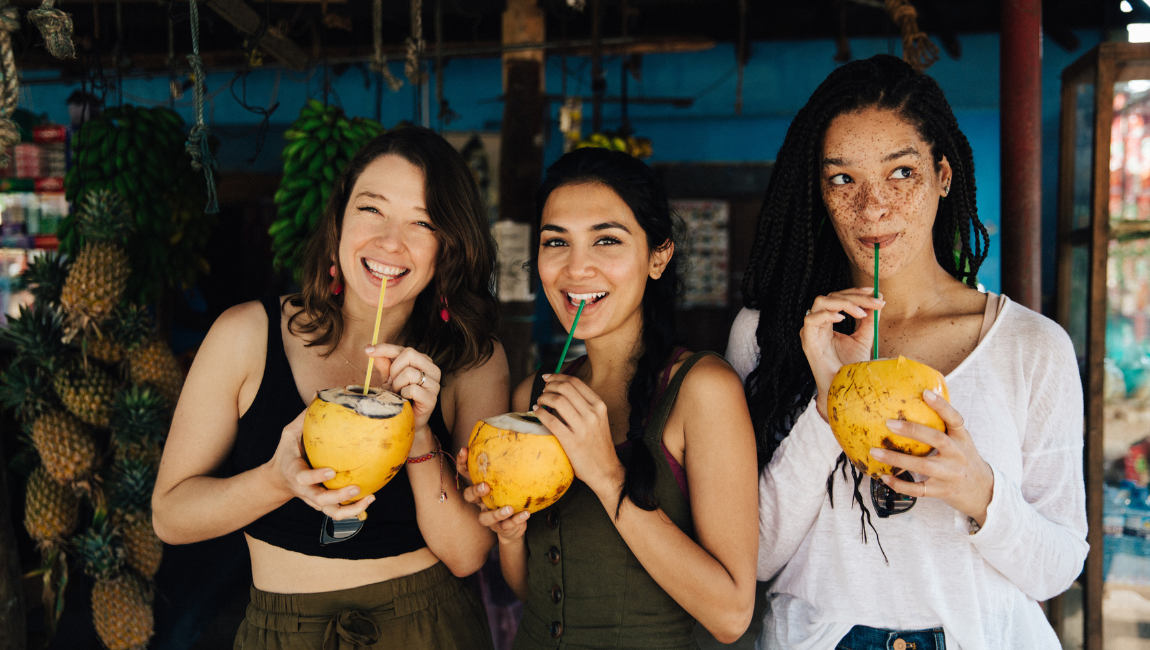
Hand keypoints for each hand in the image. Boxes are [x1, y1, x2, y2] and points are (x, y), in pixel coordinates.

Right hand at [268, 409, 374, 520]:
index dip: (316, 477)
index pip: (303, 478)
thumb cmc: (287, 452)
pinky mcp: (324, 505)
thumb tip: (320, 393)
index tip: (330, 471)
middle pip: (320, 500)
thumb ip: (304, 418)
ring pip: (332, 512)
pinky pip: (339, 511)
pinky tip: (371, 498)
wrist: (279, 479)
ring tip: (369, 497)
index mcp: (295, 473)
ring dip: (351, 509)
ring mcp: (314, 500)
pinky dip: (355, 510)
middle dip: (338, 496)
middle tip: (356, 487)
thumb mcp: (288, 434)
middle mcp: (305, 490)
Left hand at [366, 343, 441, 449]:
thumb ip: (384, 364)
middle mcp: (432, 369)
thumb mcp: (389, 379)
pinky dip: (403, 395)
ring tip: (398, 394)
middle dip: (394, 369)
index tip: (367, 350)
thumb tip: (371, 348)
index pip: (404, 349)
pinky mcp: (432, 399)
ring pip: (410, 372)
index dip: (385, 348)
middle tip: (392, 383)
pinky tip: (404, 400)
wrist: (408, 422)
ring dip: (398, 384)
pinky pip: (412, 389)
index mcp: (423, 361)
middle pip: (409, 354)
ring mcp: (434, 384)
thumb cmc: (399, 398)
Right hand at [456, 447, 529, 543]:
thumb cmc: (512, 495)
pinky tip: (526, 513)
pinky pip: (506, 526)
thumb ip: (513, 463)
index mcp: (480, 487)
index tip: (465, 449)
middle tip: (486, 486)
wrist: (514, 526)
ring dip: (496, 513)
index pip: (466, 473)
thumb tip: (526, 434)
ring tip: (509, 508)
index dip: (462, 462)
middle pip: (469, 497)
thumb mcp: (510, 479)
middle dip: (475, 491)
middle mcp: (480, 503)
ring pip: (484, 518)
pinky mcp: (500, 529)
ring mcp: (488, 517)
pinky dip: (516, 520)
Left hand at [532, 373, 623, 497]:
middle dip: (549, 385)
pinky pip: (551, 421)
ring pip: (558, 400)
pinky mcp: (571, 441)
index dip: (558, 376)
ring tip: (539, 402)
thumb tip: (562, 392)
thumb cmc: (598, 446)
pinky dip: (540, 413)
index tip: (548, 378)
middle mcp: (592, 413)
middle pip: (565, 388)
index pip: (575, 382)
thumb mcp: (598, 420)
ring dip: (543, 398)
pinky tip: (536, 412)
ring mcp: (582, 427)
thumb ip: (585, 406)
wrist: (606, 470)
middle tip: (543, 390)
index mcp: (599, 405)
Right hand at [800, 287, 884, 418]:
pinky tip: (842, 319)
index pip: (838, 298)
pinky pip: (810, 320)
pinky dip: (826, 315)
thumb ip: (869, 321)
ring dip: (843, 303)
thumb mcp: (864, 339)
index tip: (874, 292)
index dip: (855, 292)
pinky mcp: (808, 342)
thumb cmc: (851, 367)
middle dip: (854, 296)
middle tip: (874, 301)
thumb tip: (879, 301)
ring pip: (820, 302)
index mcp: (828, 322)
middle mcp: (818, 324)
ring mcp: (811, 332)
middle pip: (831, 296)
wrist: (844, 389)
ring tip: (861, 313)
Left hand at [868, 389, 994, 525]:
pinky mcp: (942, 491)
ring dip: (896, 458)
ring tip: (875, 452)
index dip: (941, 406)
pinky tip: (884, 477)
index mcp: (962, 439)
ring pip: (922, 465)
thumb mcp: (961, 442)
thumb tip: (917, 401)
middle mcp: (958, 455)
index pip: (955, 419)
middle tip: (888, 423)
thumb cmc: (964, 460)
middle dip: (912, 430)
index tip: (925, 392)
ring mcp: (950, 474)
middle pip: (936, 439)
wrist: (984, 492)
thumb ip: (944, 428)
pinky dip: (900, 484)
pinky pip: (918, 489)